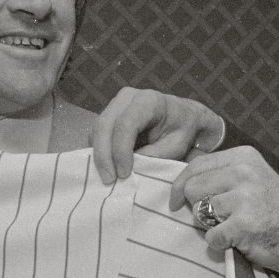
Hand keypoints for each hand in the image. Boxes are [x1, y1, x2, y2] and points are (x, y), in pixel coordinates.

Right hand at [92, 87, 223, 182]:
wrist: (181, 117)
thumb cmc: (182, 131)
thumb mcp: (176, 146)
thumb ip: (154, 155)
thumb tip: (130, 167)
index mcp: (150, 101)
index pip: (127, 124)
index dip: (121, 150)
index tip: (124, 173)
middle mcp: (128, 97)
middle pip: (105, 124)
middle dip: (104, 155)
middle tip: (109, 179)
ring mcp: (115, 104)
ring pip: (97, 129)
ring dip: (99, 155)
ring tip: (108, 178)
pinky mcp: (109, 114)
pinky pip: (96, 134)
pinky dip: (99, 152)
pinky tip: (107, 168)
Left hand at [172, 146, 278, 275]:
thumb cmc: (273, 210)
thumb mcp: (253, 179)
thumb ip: (223, 175)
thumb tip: (182, 182)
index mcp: (244, 157)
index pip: (197, 165)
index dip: (180, 185)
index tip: (175, 201)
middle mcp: (245, 172)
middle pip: (192, 188)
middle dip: (198, 206)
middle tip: (217, 217)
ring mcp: (245, 197)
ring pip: (200, 212)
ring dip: (210, 225)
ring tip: (232, 226)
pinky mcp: (245, 224)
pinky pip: (211, 236)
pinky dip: (219, 243)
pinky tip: (237, 241)